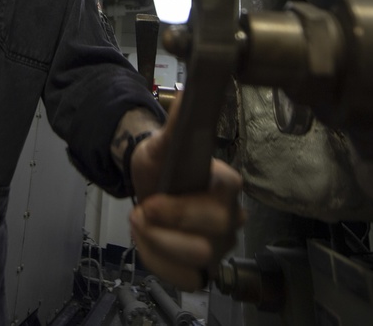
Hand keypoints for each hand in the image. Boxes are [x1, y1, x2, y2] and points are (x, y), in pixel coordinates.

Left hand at [127, 101, 245, 290]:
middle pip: (207, 242)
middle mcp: (232, 218)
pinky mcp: (204, 267)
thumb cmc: (162, 164)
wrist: (151, 183)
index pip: (217, 207)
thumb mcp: (163, 141)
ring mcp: (220, 245)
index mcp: (228, 185)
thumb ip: (177, 121)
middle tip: (141, 213)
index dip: (181, 211)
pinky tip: (147, 244)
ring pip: (195, 261)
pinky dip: (160, 264)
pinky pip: (188, 280)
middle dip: (163, 231)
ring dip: (157, 246)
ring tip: (141, 224)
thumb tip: (186, 92)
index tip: (151, 202)